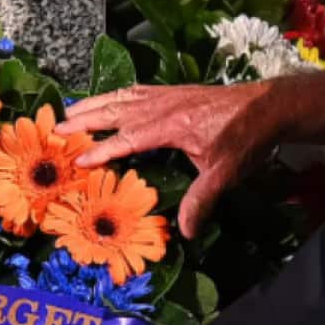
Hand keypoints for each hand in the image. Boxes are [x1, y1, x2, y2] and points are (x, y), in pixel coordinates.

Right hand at [55, 69, 324, 239]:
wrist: (268, 106)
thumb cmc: (246, 139)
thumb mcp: (223, 174)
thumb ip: (200, 201)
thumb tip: (186, 234)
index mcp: (170, 127)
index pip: (127, 140)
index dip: (101, 151)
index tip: (78, 162)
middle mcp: (162, 107)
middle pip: (114, 112)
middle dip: (84, 121)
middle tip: (56, 129)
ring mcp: (166, 96)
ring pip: (121, 98)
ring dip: (93, 104)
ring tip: (68, 111)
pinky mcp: (172, 92)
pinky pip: (134, 91)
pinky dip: (114, 94)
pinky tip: (106, 99)